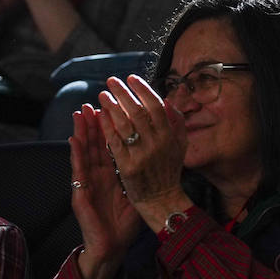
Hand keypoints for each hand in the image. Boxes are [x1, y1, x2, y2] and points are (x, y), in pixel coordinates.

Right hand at [70, 105, 142, 278]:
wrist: (111, 245)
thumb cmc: (123, 222)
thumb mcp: (135, 192)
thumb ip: (140, 173)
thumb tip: (156, 154)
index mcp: (111, 173)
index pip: (111, 144)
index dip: (111, 126)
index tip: (114, 106)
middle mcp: (98, 175)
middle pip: (96, 144)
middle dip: (94, 122)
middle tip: (93, 101)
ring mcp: (88, 183)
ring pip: (84, 152)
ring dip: (82, 131)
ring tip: (79, 112)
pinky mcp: (80, 193)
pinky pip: (78, 170)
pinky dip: (75, 153)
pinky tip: (73, 139)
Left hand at [97, 75, 190, 229]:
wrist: (161, 200)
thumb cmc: (169, 171)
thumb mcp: (180, 146)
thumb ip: (176, 123)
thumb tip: (167, 101)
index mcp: (170, 136)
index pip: (155, 105)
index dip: (143, 89)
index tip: (131, 78)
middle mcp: (157, 143)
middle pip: (138, 111)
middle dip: (123, 93)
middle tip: (112, 81)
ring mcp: (142, 155)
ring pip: (125, 124)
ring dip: (112, 106)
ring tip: (102, 95)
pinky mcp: (127, 166)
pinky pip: (115, 141)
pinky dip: (106, 126)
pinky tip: (99, 115)